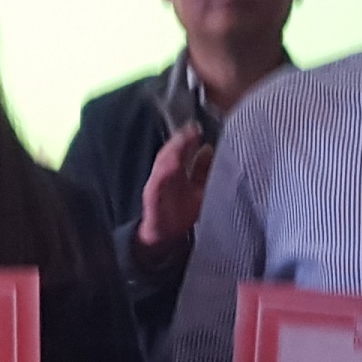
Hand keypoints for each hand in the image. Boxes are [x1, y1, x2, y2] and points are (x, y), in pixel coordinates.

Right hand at [134, 123, 212, 267]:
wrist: (163, 235)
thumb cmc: (181, 211)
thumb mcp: (197, 188)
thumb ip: (202, 170)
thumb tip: (210, 149)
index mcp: (176, 171)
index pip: (182, 149)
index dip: (189, 137)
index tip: (199, 126)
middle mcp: (165, 175)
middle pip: (171, 152)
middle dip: (181, 140)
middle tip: (193, 129)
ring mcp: (156, 185)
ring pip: (163, 164)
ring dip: (172, 151)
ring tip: (183, 139)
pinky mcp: (151, 198)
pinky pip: (156, 184)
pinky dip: (163, 173)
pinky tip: (172, 164)